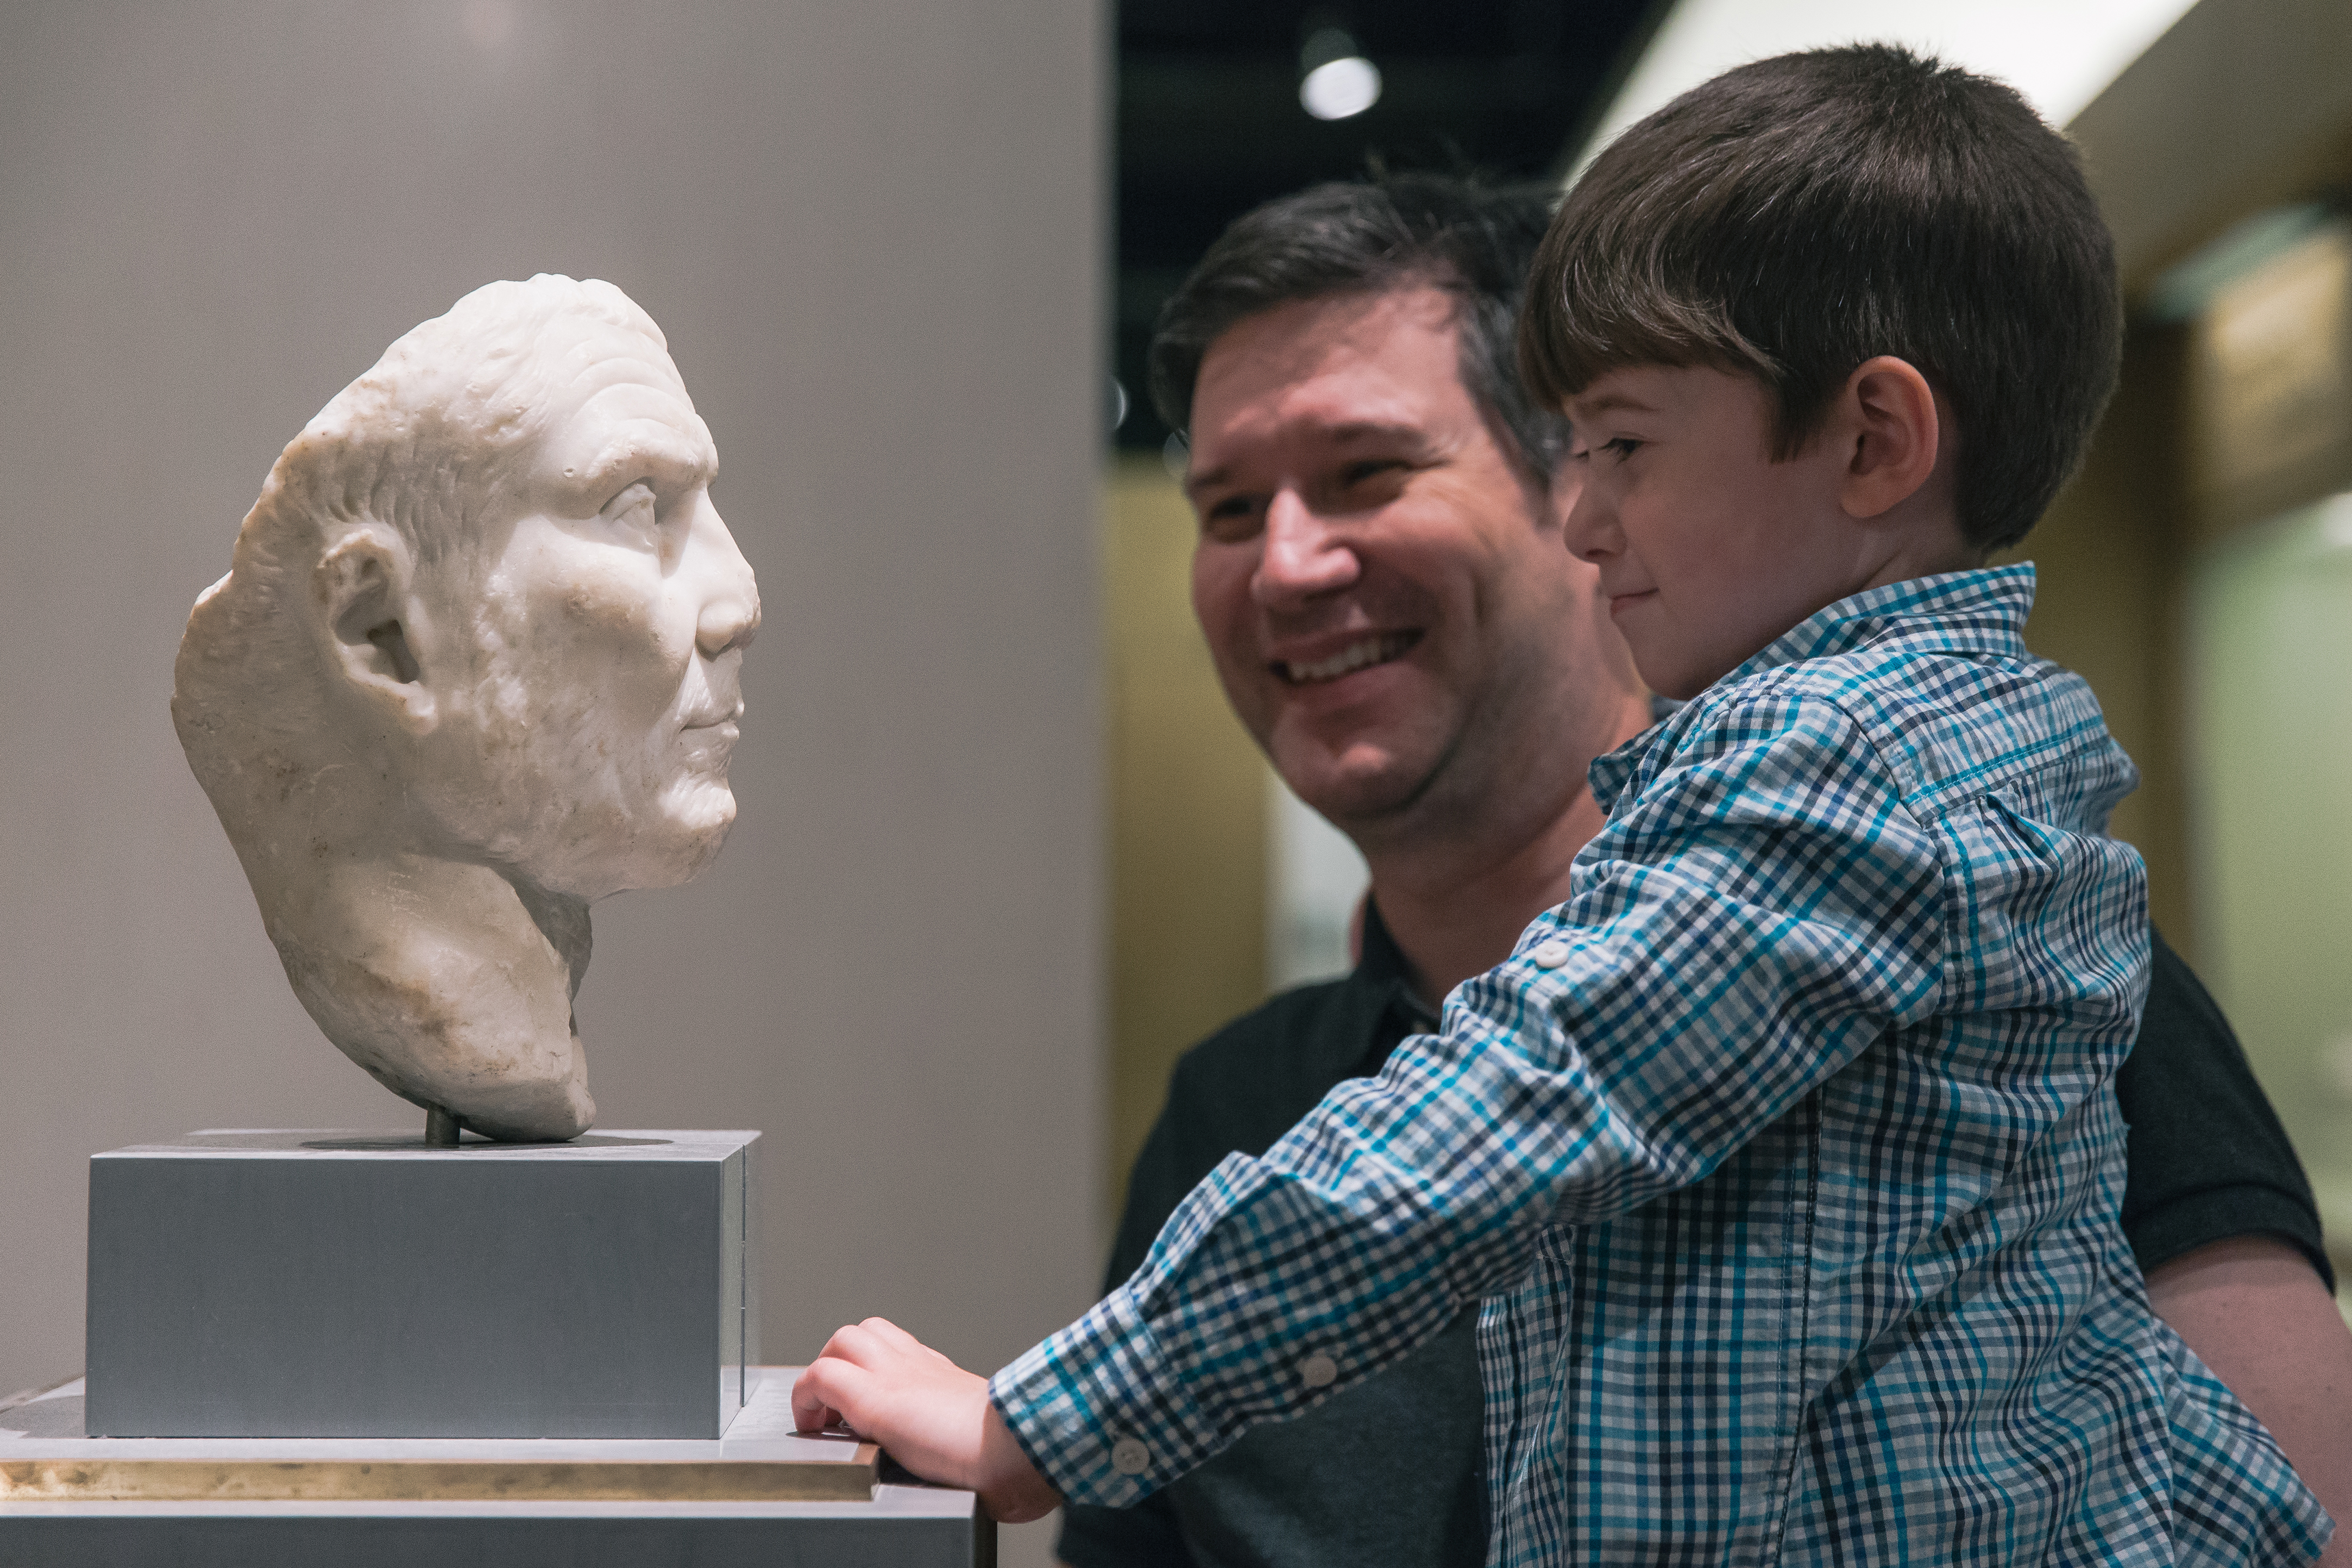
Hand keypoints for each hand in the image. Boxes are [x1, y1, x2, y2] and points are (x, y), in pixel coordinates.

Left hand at [792, 1316, 1063, 1522]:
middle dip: (843, 1362)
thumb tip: (994, 1479)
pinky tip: (812, 1429)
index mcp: (942, 1377)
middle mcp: (918, 1366)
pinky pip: (819, 1376)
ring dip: (825, 1372)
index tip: (872, 1409)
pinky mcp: (874, 1398)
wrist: (1016, 1446)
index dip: (876, 1369)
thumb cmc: (1012, 1451)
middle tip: (839, 1408)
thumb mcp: (987, 1434)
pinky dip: (805, 1397)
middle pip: (867, 1333)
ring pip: (842, 1339)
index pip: (900, 1352)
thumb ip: (976, 1440)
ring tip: (825, 1417)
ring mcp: (894, 1375)